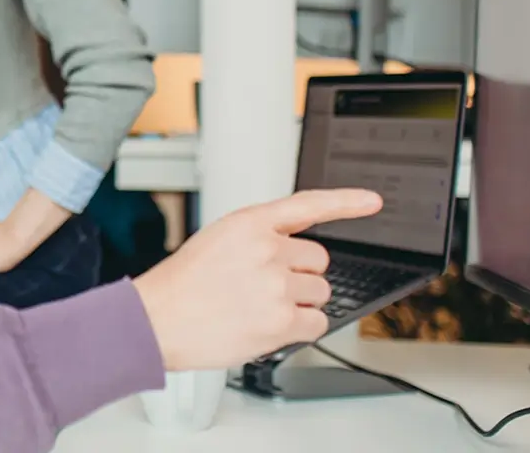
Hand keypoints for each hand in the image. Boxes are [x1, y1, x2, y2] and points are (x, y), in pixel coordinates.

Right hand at [132, 188, 382, 371]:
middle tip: (266, 288)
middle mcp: (267, 249)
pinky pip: (317, 324)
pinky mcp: (281, 321)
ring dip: (298, 303)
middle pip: (318, 261)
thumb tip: (294, 250)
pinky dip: (298, 328)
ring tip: (259, 308)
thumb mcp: (217, 241)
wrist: (157, 321)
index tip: (372, 202)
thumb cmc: (181, 286)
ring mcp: (276, 285)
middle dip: (300, 275)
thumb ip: (258, 237)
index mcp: (249, 223)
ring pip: (320, 293)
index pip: (308, 205)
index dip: (346, 202)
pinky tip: (268, 326)